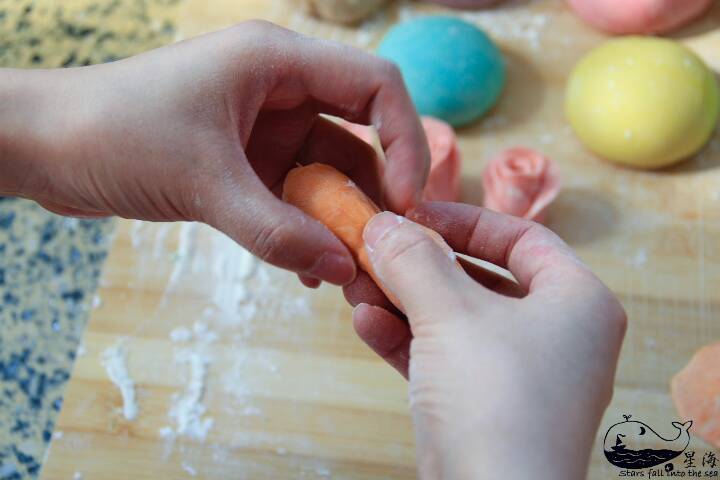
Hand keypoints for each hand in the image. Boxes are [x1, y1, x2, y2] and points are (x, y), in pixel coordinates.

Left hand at [0, 20, 428, 285]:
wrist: (42, 147)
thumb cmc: (112, 133)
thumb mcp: (203, 183)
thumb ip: (276, 231)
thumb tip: (344, 270)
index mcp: (277, 62)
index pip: (377, 85)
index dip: (406, 139)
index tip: (406, 201)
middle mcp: (279, 90)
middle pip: (358, 137)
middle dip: (374, 195)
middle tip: (383, 250)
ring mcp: (262, 127)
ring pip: (326, 174)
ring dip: (338, 222)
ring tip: (348, 272)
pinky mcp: (243, 161)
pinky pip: (292, 197)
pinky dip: (304, 230)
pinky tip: (306, 270)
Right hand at [346, 202, 626, 478]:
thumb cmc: (495, 400)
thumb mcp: (451, 314)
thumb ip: (415, 261)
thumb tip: (383, 224)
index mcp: (576, 302)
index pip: (522, 238)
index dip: (465, 219)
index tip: (415, 213)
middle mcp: (557, 337)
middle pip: (479, 280)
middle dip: (420, 266)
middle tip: (374, 249)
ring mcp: (520, 378)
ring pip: (454, 322)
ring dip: (403, 302)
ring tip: (356, 285)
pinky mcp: (485, 411)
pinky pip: (443, 360)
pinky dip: (406, 340)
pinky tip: (365, 323)